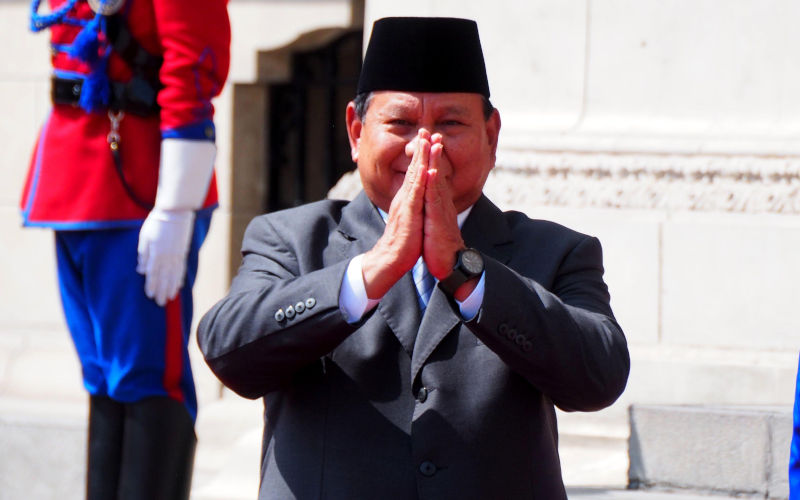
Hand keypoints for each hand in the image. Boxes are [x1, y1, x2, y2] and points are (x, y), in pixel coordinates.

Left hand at [137, 208, 194, 305]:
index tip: (150, 295)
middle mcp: (167, 257)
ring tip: (170, 298)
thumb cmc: (156, 222)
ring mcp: (177, 255)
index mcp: (156, 253)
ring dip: (171, 288)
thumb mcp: (145, 236)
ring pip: (174, 275)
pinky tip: (179, 286)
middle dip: (162, 291)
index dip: (151, 285)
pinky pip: (181, 268)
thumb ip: (143, 254)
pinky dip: (180, 278)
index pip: (153, 273)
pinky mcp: (183, 252)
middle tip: (160, 303)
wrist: (176, 212)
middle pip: (164, 278)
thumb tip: (141, 270)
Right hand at [362, 129, 430, 298]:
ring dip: (421, 157)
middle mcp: (404, 198)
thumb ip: (413, 207)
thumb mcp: (409, 220)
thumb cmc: (402, 243)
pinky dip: (421, 180)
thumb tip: (417, 199)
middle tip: (427, 129)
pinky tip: (425, 168)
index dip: (420, 155)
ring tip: (426, 141)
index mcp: (406, 199)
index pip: (414, 173)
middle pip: (414, 168)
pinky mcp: (409, 214)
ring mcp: (406, 205)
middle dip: (420, 148)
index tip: (426, 139)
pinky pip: (415, 194)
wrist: (391, 259)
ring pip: (415, 176)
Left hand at [423, 133, 464, 279]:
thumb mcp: (433, 224)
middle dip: (434, 152)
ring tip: (433, 143)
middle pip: (437, 172)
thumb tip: (426, 203)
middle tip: (431, 132)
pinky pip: (435, 198)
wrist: (448, 265)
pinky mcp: (438, 219)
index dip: (431, 159)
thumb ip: (430, 211)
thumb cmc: (440, 247)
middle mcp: (441, 203)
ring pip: (437, 181)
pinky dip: (434, 183)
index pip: (434, 176)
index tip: (427, 141)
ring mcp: (441, 210)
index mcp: (438, 204)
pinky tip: (432, 170)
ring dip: (435, 161)